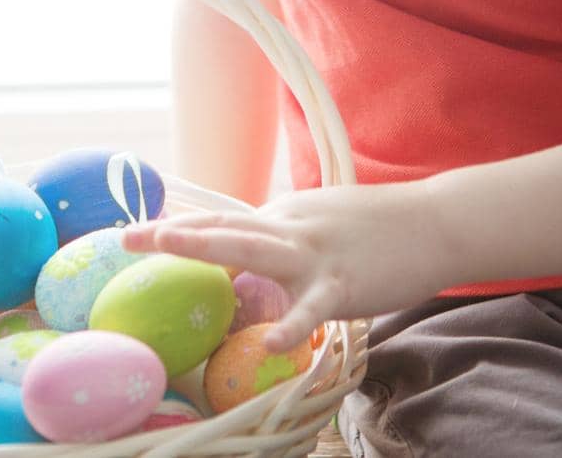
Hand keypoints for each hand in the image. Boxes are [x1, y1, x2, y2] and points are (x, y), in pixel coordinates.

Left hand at [118, 180, 446, 352]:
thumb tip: (246, 256)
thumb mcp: (322, 221)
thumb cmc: (380, 228)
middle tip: (126, 237)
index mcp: (284, 216)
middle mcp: (291, 227)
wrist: (436, 222)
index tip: (138, 231)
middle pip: (222, 227)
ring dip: (205, 247)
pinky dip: (289, 326)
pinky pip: (311, 309)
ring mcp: (315, 255)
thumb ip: (284, 237)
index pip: (223, 221)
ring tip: (166, 248)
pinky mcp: (343, 284)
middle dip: (171, 233)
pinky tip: (267, 345)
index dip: (180, 226)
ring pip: (252, 248)